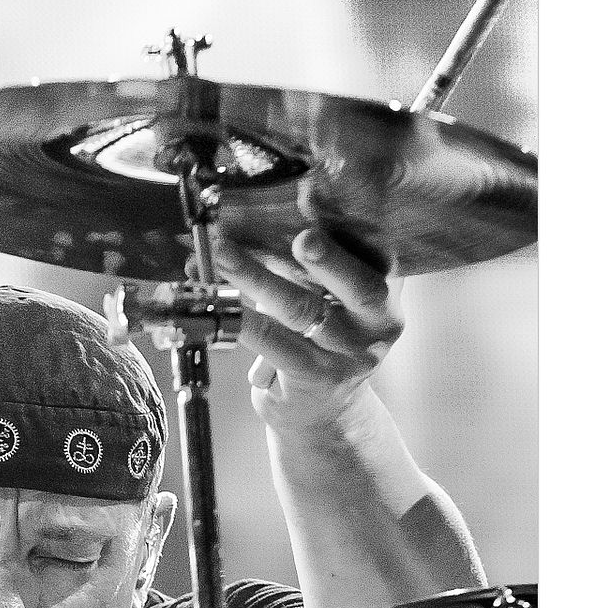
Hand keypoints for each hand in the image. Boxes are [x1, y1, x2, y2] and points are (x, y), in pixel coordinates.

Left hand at [205, 227, 403, 440]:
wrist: (323, 408)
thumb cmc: (321, 337)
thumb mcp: (333, 297)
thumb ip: (316, 263)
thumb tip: (263, 216)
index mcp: (388, 288)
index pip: (375, 251)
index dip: (352, 227)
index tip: (324, 199)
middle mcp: (379, 322)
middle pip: (357, 284)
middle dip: (328, 258)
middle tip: (303, 236)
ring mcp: (350, 354)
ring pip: (302, 309)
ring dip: (257, 277)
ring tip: (223, 254)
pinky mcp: (316, 377)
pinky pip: (275, 342)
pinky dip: (244, 319)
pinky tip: (220, 303)